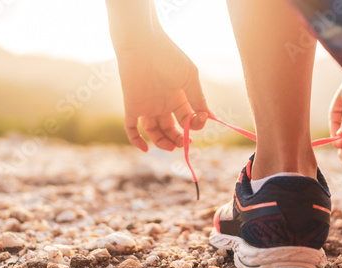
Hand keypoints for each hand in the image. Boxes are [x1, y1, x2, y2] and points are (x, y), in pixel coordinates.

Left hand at [115, 33, 211, 151]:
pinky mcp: (132, 106)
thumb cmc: (169, 56)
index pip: (188, 119)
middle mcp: (163, 104)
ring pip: (154, 132)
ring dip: (163, 143)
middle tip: (186, 143)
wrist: (143, 43)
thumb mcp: (189, 78)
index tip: (203, 119)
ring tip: (172, 146)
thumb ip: (198, 98)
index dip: (196, 124)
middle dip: (180, 139)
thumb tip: (210, 117)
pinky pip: (131, 128)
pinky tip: (146, 149)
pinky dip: (136, 141)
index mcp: (178, 97)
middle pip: (171, 129)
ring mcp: (147, 106)